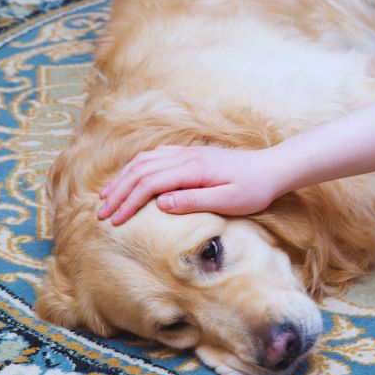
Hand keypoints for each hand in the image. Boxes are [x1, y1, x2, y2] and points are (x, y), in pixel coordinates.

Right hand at [98, 145, 286, 224]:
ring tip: (107, 197)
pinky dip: (137, 168)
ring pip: (144, 161)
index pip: (149, 184)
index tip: (114, 221)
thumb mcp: (228, 201)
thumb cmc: (254, 189)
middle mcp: (186, 156)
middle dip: (118, 192)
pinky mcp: (191, 155)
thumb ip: (194, 201)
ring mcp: (187, 153)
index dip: (128, 202)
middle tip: (101, 213)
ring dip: (123, 178)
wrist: (273, 168)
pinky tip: (131, 178)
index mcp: (192, 169)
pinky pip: (156, 156)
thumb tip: (161, 203)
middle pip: (140, 170)